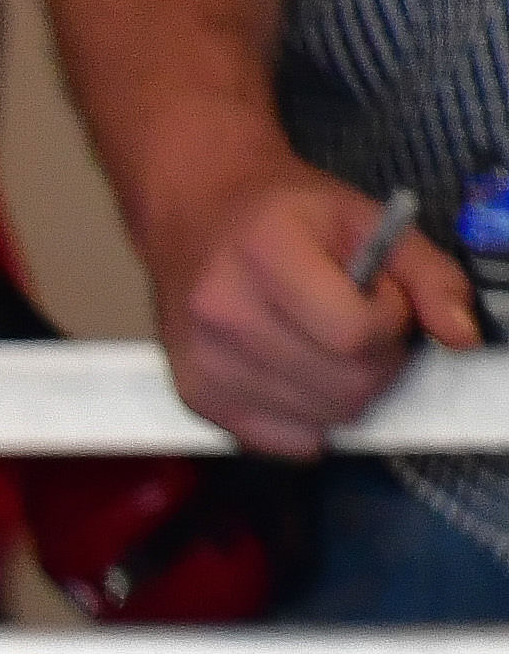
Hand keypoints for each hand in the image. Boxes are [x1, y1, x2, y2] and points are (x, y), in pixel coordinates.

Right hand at [140, 158, 482, 453]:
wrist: (194, 215)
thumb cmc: (284, 213)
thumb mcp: (366, 219)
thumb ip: (426, 273)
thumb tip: (460, 336)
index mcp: (266, 253)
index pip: (354, 333)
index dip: (389, 322)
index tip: (380, 297)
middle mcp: (222, 313)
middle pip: (341, 384)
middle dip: (377, 362)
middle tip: (363, 328)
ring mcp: (202, 361)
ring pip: (319, 419)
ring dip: (346, 391)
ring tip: (330, 349)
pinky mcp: (194, 396)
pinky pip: (279, 441)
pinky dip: (308, 421)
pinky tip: (303, 381)